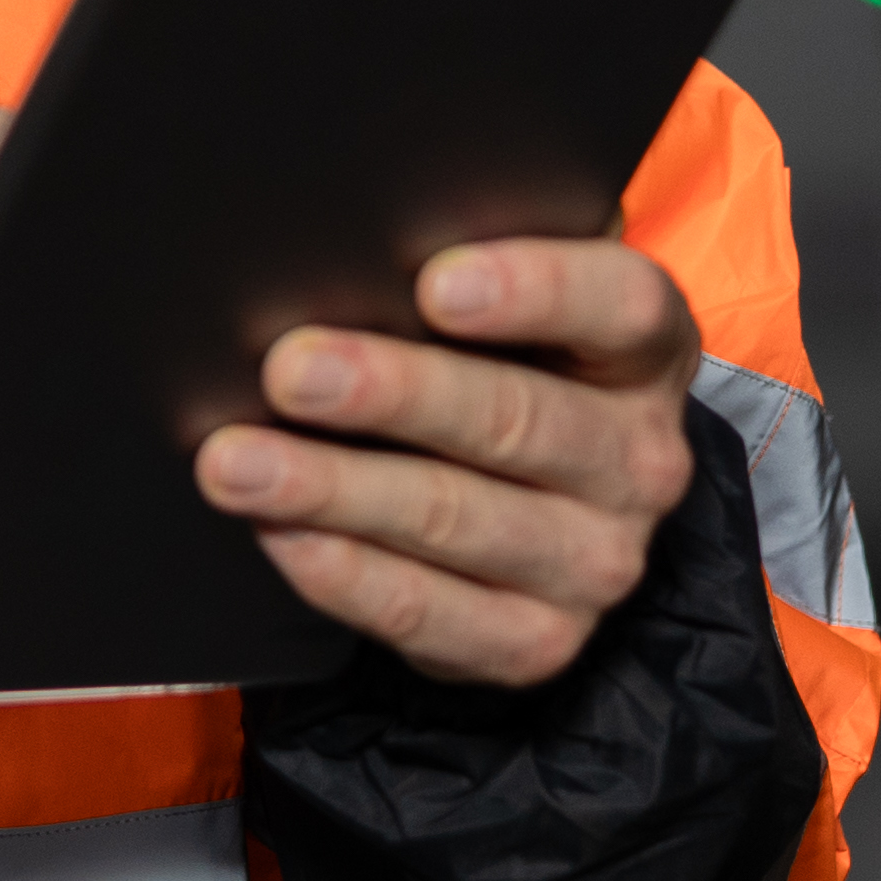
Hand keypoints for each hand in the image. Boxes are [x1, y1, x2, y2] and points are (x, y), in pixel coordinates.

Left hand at [196, 240, 698, 687]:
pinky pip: (427, 611)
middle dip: (391, 392)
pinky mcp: (537, 642)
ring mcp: (596, 561)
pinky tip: (279, 533)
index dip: (534, 290)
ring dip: (334, 489)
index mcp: (643, 351)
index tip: (433, 285)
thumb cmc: (497, 370)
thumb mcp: (508, 308)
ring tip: (237, 461)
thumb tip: (353, 237)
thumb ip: (457, 266)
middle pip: (515, 419)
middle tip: (288, 370)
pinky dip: (343, 572)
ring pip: (454, 518)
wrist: (537, 515)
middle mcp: (638, 460)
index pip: (620, 307)